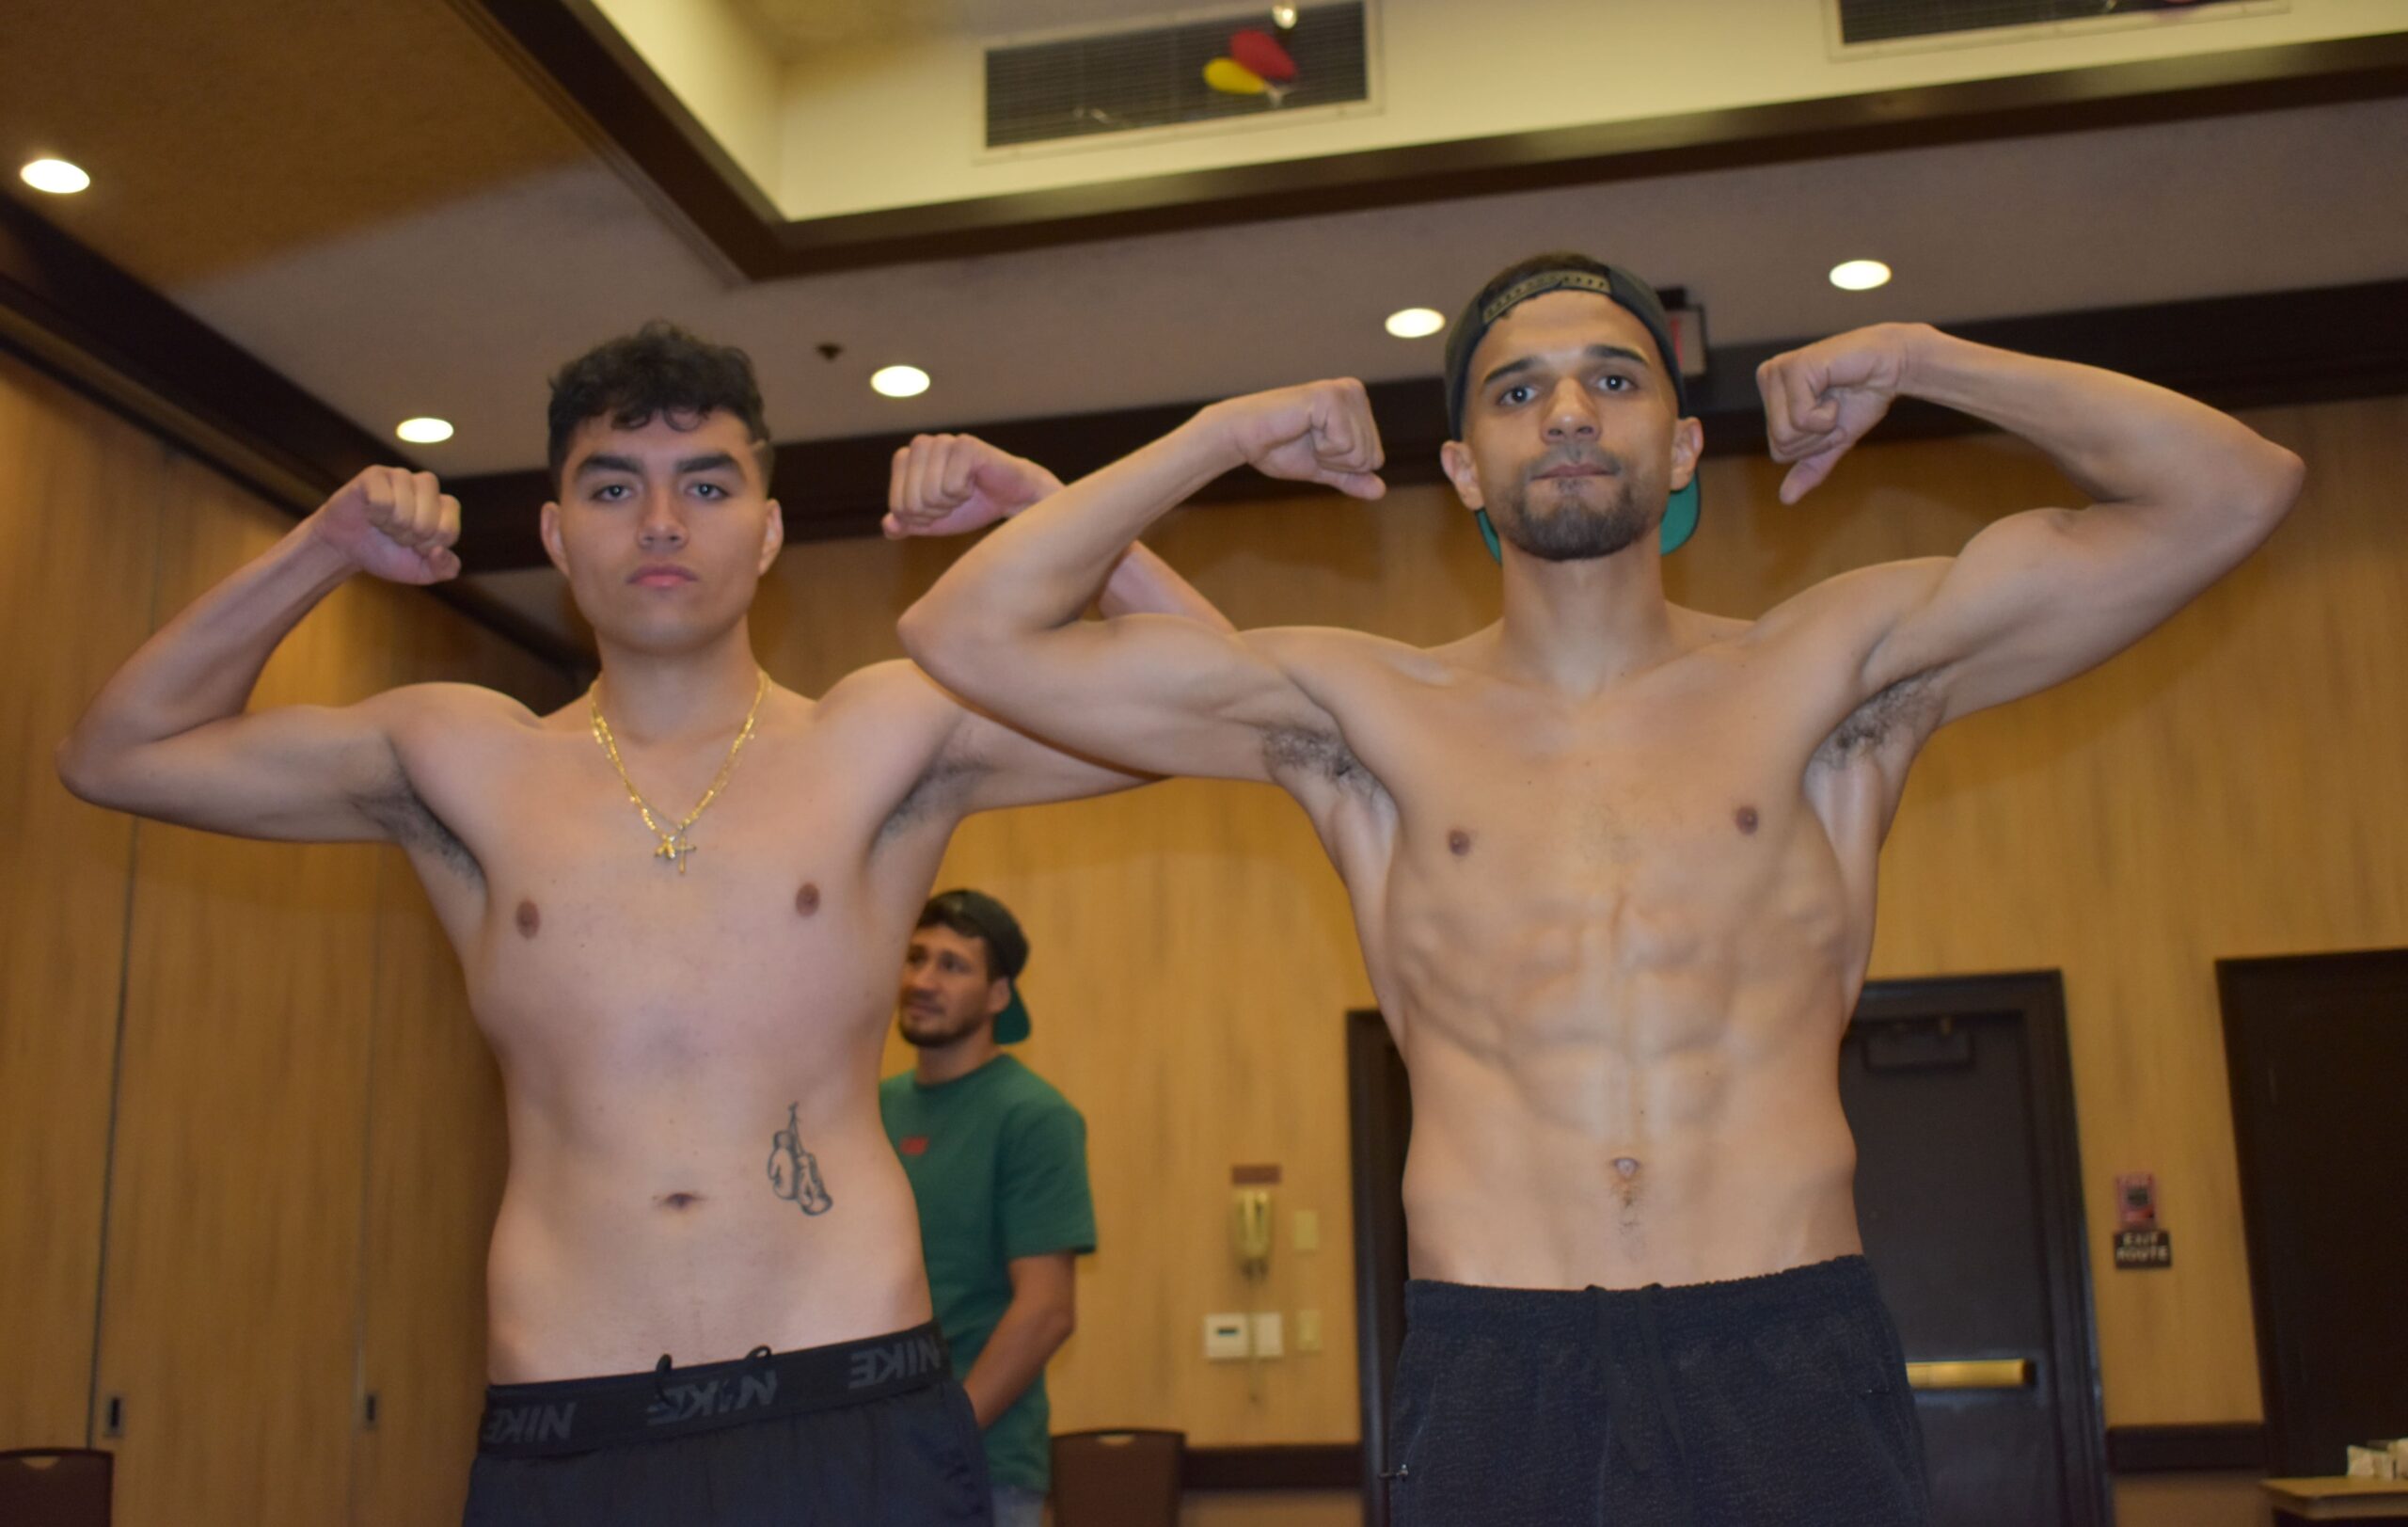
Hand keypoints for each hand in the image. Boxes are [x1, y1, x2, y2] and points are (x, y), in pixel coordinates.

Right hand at [306, 466, 461, 583]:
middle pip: (427, 523)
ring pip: (403, 511)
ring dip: (390, 527)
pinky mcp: (375, 474)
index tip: (415, 546)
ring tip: (383, 524)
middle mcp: (427, 486)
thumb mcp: (422, 572)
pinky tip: (370, 513)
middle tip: (395, 535)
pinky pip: (382, 500)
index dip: (427, 547)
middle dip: (408, 539)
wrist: (347, 547)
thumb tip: (439, 551)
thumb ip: (444, 569)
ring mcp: (401, 476)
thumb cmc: (388, 554)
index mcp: (446, 506)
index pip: (448, 531)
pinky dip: (375, 516)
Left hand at [884, 434, 1062, 538]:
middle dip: (935, 512)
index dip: (919, 519)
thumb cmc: (970, 505)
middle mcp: (922, 445)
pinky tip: (976, 483)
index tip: (939, 510)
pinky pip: (951, 485)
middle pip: (911, 502)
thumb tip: (889, 527)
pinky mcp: (965, 445)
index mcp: (907, 459)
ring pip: (929, 494)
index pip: (897, 505)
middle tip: (954, 502)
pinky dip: (965, 493)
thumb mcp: (932, 521)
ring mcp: (943, 442)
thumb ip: (906, 524)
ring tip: (964, 492)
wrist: (1011, 497)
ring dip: (950, 503)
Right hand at [1206, 380, 1385, 499]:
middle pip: (1371, 457)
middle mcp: (1354, 391)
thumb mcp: (1322, 468)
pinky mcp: (1330, 398)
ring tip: (1304, 435)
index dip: (1342, 467)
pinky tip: (1302, 429)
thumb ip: (1351, 478)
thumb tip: (1381, 491)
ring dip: (1327, 456)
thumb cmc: (1278, 448)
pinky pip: (1345, 445)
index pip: (1375, 458)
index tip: (1315, 449)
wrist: (1243, 438)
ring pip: (1360, 453)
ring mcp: (1343, 392)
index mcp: (1357, 404)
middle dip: (1336, 462)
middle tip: (1308, 443)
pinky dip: (1322, 450)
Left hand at [1757, 325, 1919, 502]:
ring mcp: (1778, 371)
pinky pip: (1801, 419)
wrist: (1893, 367)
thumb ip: (1810, 466)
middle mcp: (1768, 378)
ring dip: (1823, 425)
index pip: (1778, 452)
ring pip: (1786, 434)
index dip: (1814, 445)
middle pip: (1781, 445)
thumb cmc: (1862, 397)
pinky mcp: (1793, 367)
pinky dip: (1826, 414)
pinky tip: (1835, 385)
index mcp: (1771, 395)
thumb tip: (1785, 499)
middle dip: (1818, 437)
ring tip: (1834, 397)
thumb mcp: (1833, 441)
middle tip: (1835, 406)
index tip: (1832, 416)